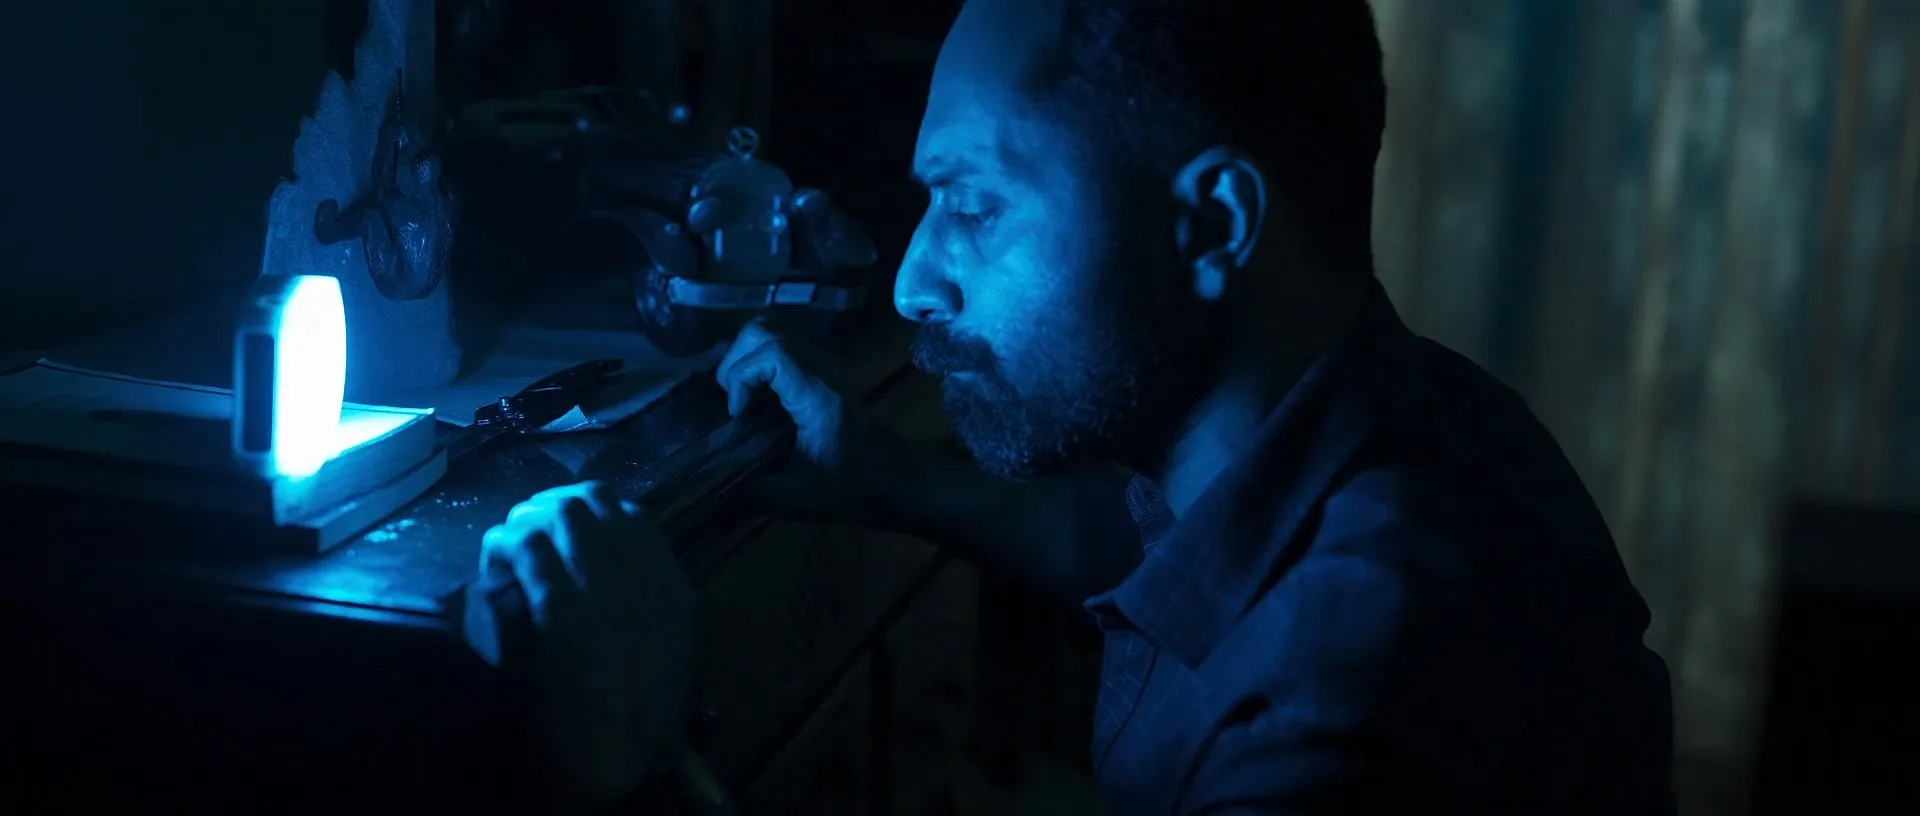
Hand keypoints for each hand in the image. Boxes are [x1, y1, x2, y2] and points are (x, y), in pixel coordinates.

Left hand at [480, 481, 695, 809]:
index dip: (594, 509)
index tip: (568, 524)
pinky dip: (504, 547)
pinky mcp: (559, 604)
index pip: (633, 514)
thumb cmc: (644, 712)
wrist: (624, 750)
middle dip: (552, 506)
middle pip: (591, 501)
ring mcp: (601, 581)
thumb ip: (651, 600)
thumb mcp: (669, 643)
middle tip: (528, 526)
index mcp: (669, 581)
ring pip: (557, 514)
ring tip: (507, 543)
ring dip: (525, 521)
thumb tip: (622, 570)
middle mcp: (640, 569)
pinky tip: (493, 561)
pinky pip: (527, 549)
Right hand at [715, 319, 917, 524]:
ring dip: (745, 358)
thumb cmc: (851, 485)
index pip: (771, 352)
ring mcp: (822, 362)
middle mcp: (820, 367)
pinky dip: (758, 361)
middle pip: (765, 330)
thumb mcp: (801, 497)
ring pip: (771, 331)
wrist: (891, 475)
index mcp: (816, 393)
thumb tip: (713, 493)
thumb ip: (757, 493)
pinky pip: (780, 345)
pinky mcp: (820, 367)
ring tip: (741, 397)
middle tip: (734, 402)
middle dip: (736, 362)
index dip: (741, 375)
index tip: (738, 413)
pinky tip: (758, 397)